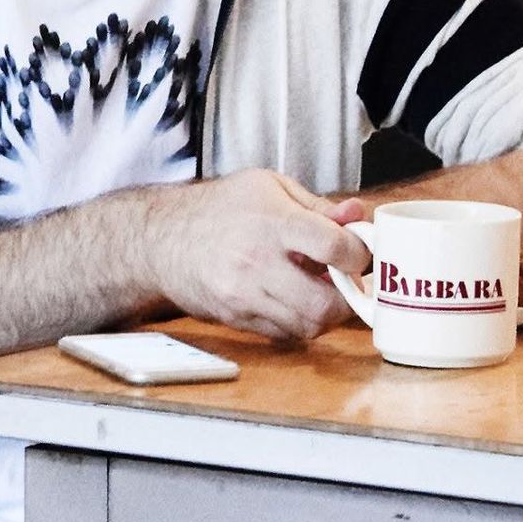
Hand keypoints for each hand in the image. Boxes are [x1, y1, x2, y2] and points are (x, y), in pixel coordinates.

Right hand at [142, 169, 371, 341]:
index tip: (358, 253)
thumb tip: (356, 216)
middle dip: (348, 298)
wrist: (163, 238)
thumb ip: (317, 205)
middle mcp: (257, 262)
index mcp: (271, 222)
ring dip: (324, 312)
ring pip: (307, 325)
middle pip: (326, 303)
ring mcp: (244, 295)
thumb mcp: (269, 187)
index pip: (334, 247)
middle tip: (348, 284)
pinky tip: (292, 299)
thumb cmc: (219, 208)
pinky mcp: (236, 318)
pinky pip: (283, 333)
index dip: (359, 254)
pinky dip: (298, 321)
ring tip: (319, 289)